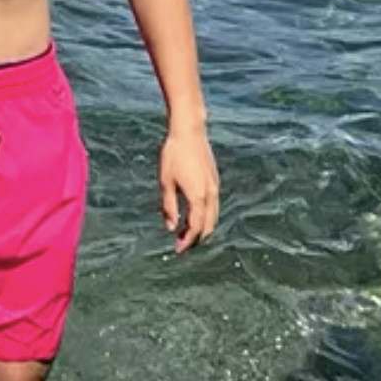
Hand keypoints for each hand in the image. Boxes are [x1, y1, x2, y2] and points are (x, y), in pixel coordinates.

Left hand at [159, 128, 219, 252]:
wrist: (189, 131)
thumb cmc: (174, 154)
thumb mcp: (166, 182)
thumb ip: (169, 207)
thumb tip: (171, 227)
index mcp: (198, 197)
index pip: (196, 228)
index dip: (187, 241)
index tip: (177, 249)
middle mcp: (210, 194)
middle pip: (208, 225)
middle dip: (197, 238)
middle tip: (182, 244)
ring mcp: (214, 186)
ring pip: (213, 216)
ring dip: (202, 227)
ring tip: (187, 231)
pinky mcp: (214, 179)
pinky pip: (213, 205)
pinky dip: (206, 215)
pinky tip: (195, 214)